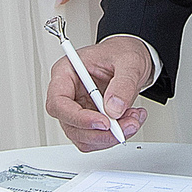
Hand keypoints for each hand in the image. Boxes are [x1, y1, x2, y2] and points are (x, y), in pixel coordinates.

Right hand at [44, 34, 154, 151]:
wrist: (130, 59)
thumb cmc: (121, 52)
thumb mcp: (129, 61)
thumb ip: (123, 84)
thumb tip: (114, 108)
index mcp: (66, 72)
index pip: (58, 102)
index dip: (78, 117)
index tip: (104, 122)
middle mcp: (68, 93)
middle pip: (70, 124)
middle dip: (100, 132)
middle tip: (126, 126)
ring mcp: (77, 109)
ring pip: (83, 137)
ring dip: (110, 136)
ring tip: (133, 119)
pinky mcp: (89, 120)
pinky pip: (96, 139)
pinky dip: (114, 136)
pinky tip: (129, 120)